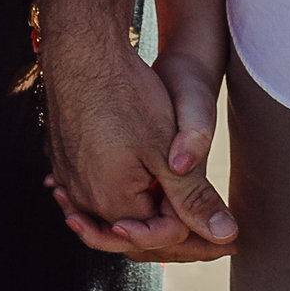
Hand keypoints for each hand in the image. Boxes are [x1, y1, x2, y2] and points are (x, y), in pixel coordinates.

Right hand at [42, 18, 236, 264]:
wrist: (82, 54)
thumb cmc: (128, 97)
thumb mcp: (169, 151)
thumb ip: (194, 199)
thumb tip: (227, 236)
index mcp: (112, 202)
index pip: (154, 234)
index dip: (185, 224)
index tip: (200, 198)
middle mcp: (84, 198)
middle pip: (128, 227)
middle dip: (160, 220)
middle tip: (187, 196)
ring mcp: (68, 177)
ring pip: (106, 206)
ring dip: (135, 203)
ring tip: (162, 188)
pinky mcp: (62, 158)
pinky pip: (88, 184)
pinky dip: (110, 184)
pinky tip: (128, 169)